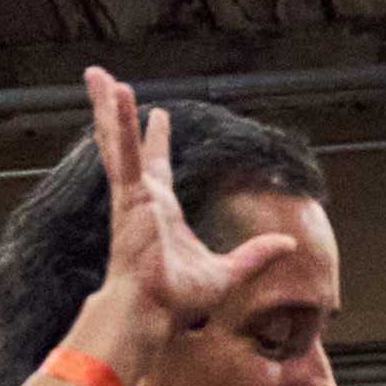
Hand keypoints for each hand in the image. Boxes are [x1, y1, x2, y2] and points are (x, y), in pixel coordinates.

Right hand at [90, 66, 299, 337]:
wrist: (153, 311)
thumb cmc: (178, 301)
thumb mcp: (229, 273)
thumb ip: (256, 254)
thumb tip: (288, 244)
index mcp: (160, 212)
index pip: (156, 166)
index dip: (155, 140)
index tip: (157, 115)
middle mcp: (142, 199)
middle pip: (127, 145)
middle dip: (118, 114)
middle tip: (110, 83)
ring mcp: (131, 196)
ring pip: (117, 141)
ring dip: (108, 107)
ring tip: (97, 74)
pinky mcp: (128, 198)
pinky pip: (124, 155)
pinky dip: (119, 125)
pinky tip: (115, 96)